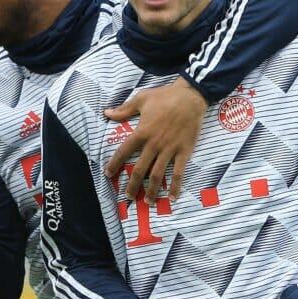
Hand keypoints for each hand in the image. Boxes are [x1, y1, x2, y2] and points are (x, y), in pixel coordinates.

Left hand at [103, 76, 206, 202]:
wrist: (191, 97)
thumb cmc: (165, 96)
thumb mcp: (141, 99)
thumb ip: (124, 109)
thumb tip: (106, 113)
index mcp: (142, 132)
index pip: (124, 151)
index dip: (115, 164)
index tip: (108, 174)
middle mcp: (154, 144)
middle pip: (140, 169)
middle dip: (132, 185)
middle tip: (128, 196)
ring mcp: (169, 150)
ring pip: (158, 175)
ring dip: (152, 190)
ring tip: (148, 202)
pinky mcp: (184, 152)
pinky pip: (179, 172)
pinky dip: (176, 186)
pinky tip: (173, 197)